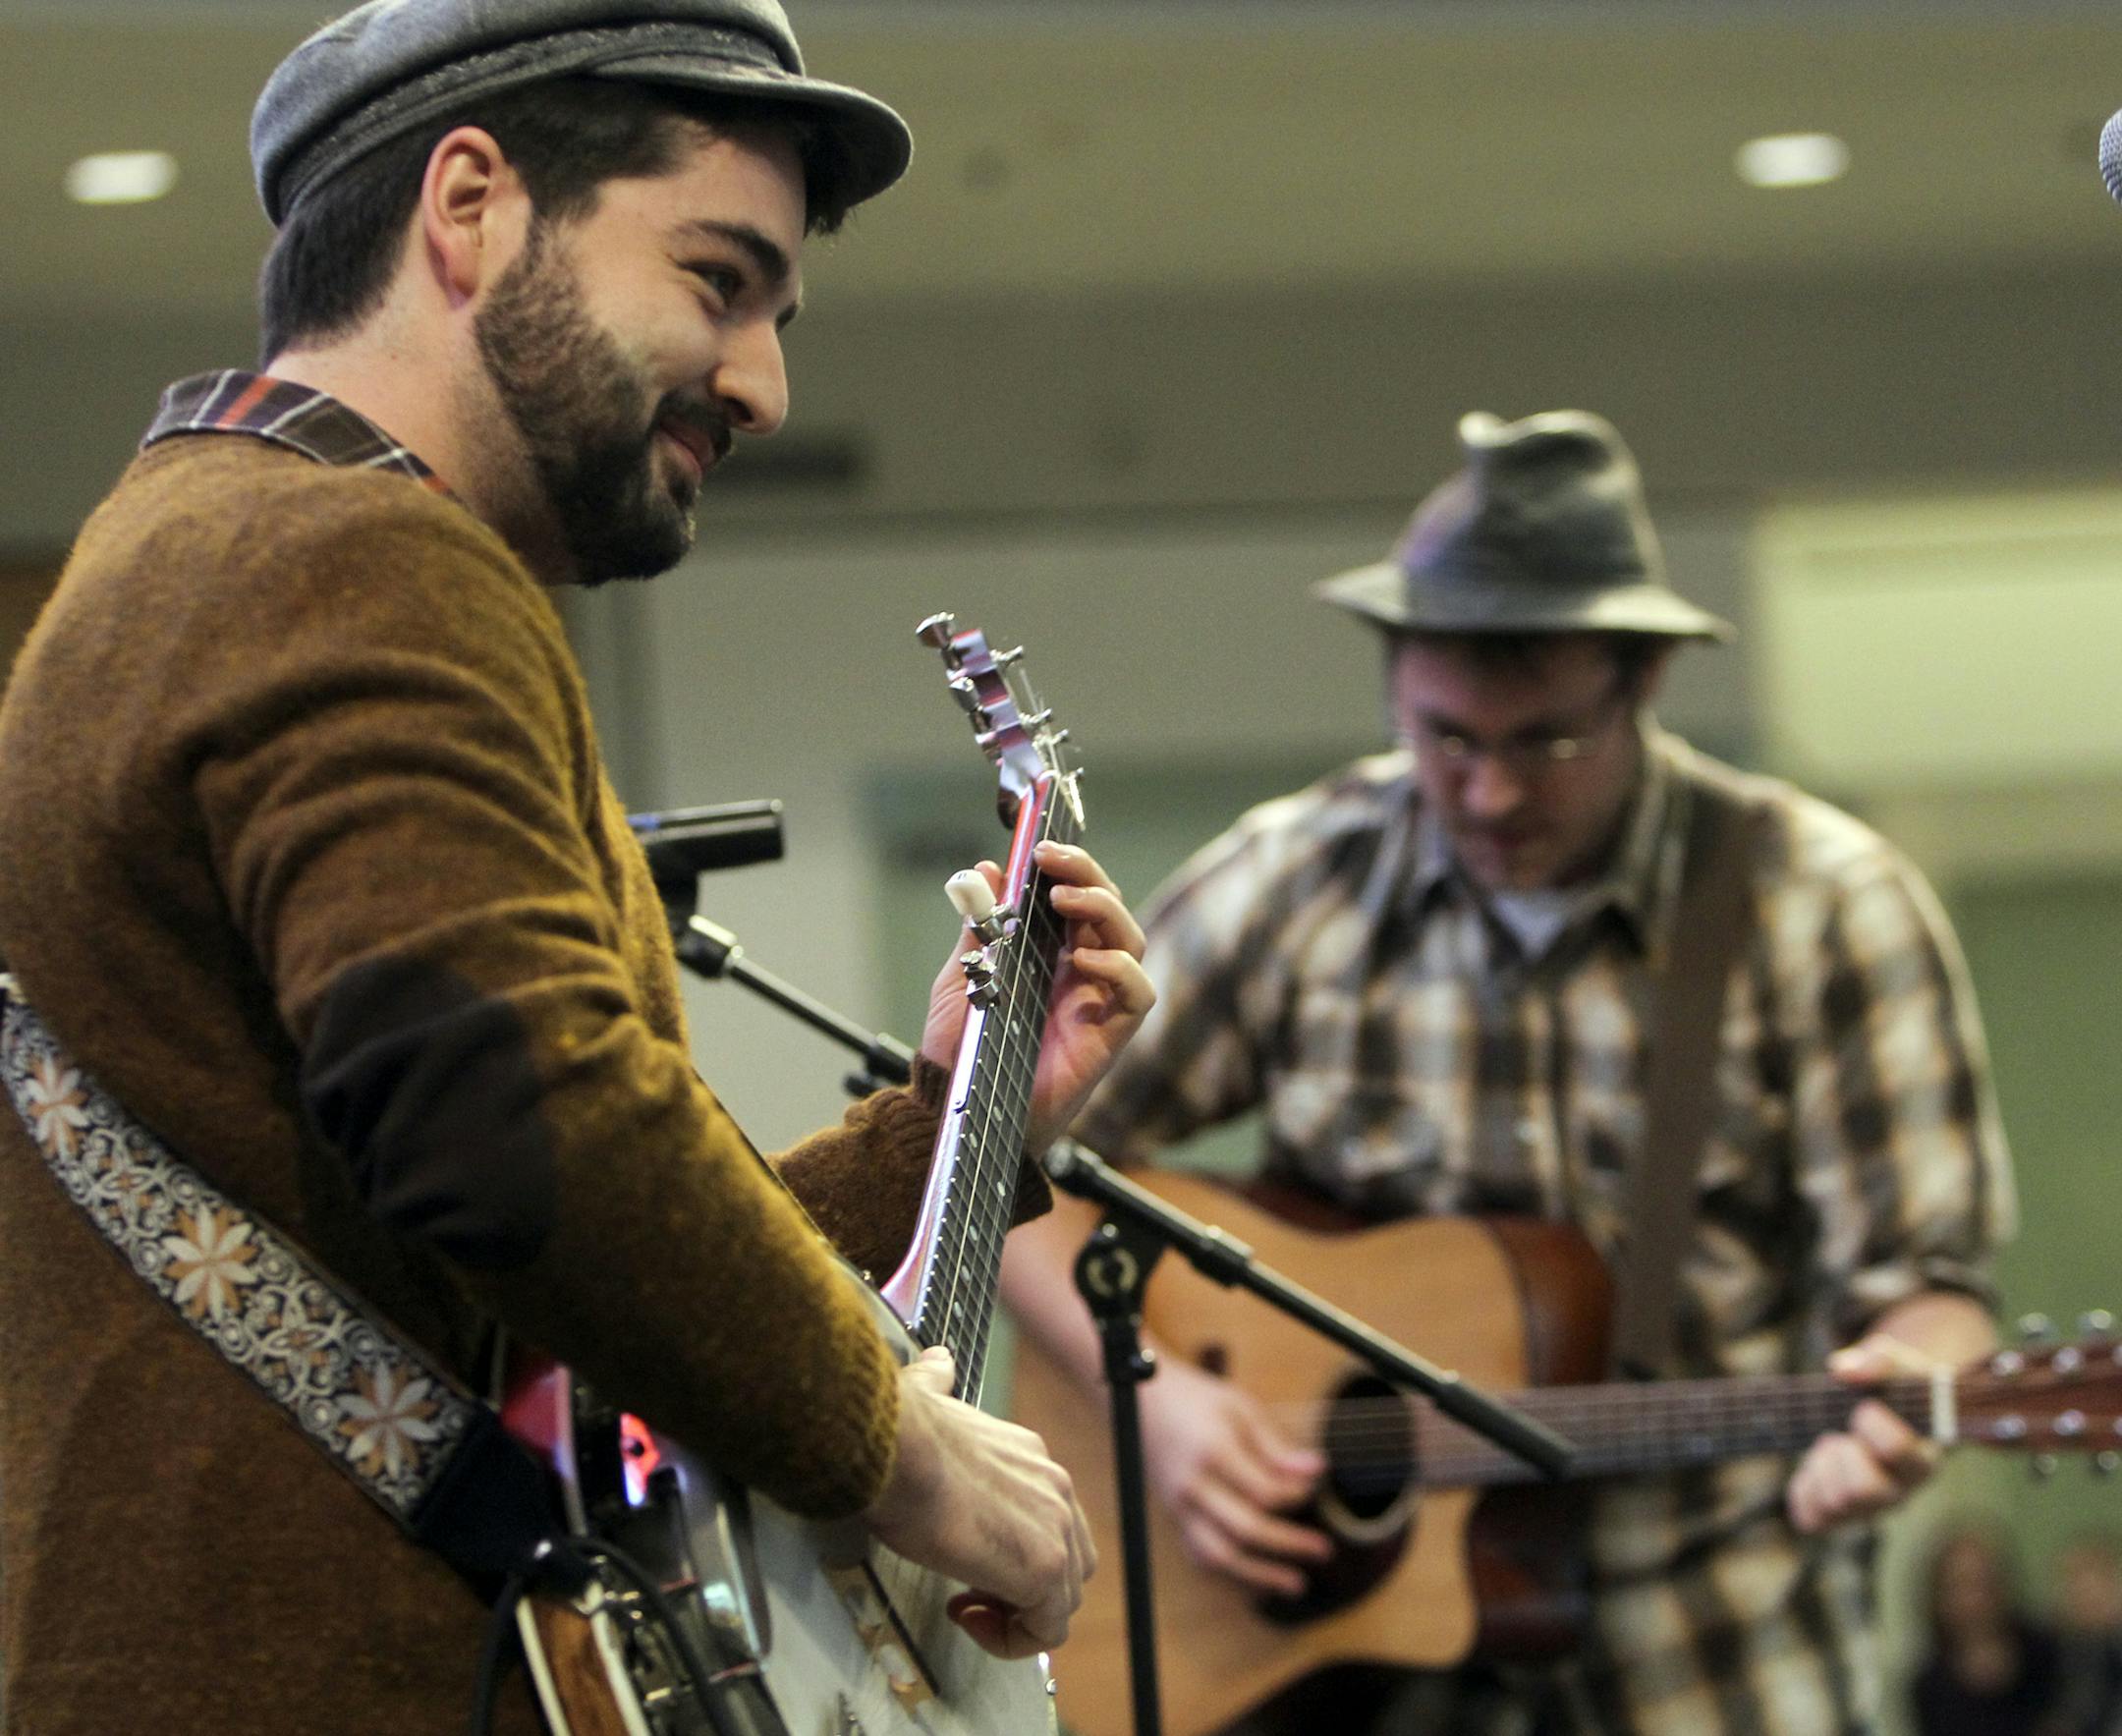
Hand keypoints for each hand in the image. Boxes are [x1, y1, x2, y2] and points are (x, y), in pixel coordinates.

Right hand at [864, 1347, 1095, 1656]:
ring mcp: (1055, 1528)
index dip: (1011, 1549)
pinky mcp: (1043, 1569)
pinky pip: (1047, 1632)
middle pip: (1071, 1562)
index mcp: (1030, 1456)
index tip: (964, 1557)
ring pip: (1061, 1600)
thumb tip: (937, 1362)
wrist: (897, 1450)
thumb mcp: (929, 1398)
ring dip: (1015, 1614)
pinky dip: (1013, 1640)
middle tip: (969, 1589)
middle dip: (1025, 1587)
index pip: (1049, 1518)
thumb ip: (939, 1385)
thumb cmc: (901, 1434)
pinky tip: (969, 1620)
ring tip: (965, 1607)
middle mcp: (1053, 1488)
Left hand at [919, 841, 1152, 1152]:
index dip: (1068, 867)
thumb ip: (980, 929)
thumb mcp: (961, 977)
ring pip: (1130, 940)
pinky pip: (1138, 993)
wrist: (958, 1109)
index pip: (1075, 897)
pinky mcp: (1109, 1035)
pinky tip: (1084, 962)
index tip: (1040, 847)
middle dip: (1087, 874)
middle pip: (1108, 908)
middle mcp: (1079, 972)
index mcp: (1046, 953)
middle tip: (1052, 860)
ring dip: (1103, 909)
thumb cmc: (961, 1051)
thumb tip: (982, 872)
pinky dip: (1119, 969)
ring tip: (1063, 898)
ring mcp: (1097, 1001)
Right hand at [1138, 1358, 1332, 1597]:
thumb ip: (1276, 1446)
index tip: (1314, 1489)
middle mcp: (1192, 1486)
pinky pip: (1200, 1557)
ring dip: (1260, 1575)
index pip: (1263, 1492)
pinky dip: (1231, 1575)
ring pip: (1219, 1556)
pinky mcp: (1174, 1518)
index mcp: (1212, 1452)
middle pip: (1245, 1529)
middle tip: (1325, 1550)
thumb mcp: (1240, 1407)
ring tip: (1297, 1584)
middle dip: (1289, 1544)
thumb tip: (1317, 1472)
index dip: (1295, 1497)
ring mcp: (1179, 1507)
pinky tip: (1260, 1582)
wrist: (1143, 1402)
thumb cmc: (1197, 1399)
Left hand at [1786, 1336, 1944, 1533]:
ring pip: (1836, 1504)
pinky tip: (1815, 1464)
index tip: (1865, 1406)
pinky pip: (1810, 1519)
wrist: (1886, 1411)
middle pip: (1864, 1491)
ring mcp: (1868, 1508)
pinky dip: (1803, 1490)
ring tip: (1831, 1444)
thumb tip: (1843, 1370)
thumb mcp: (1895, 1362)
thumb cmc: (1895, 1387)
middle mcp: (1900, 1493)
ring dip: (1821, 1467)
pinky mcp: (1837, 1515)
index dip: (1873, 1426)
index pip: (1899, 1453)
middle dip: (1843, 1454)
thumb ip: (1877, 1360)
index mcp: (1922, 1458)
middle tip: (1842, 1433)